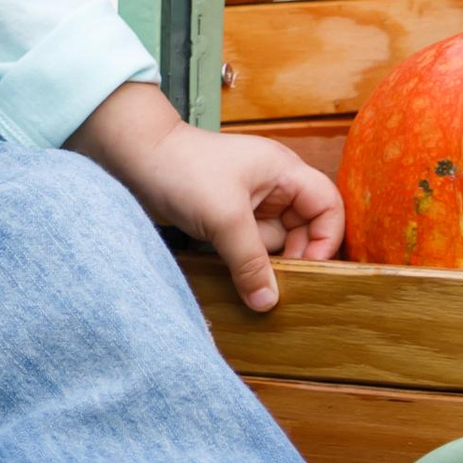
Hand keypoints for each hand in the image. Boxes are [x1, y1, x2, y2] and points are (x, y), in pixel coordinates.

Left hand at [70, 82, 343, 313]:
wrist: (133, 159)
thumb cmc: (183, 170)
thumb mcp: (224, 218)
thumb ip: (250, 262)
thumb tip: (268, 303)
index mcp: (283, 171)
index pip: (328, 206)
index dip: (326, 239)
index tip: (309, 269)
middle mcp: (273, 187)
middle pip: (305, 230)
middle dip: (294, 259)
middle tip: (279, 288)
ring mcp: (249, 204)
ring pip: (275, 243)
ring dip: (266, 266)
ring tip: (255, 288)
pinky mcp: (226, 219)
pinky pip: (250, 248)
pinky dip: (246, 264)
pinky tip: (239, 283)